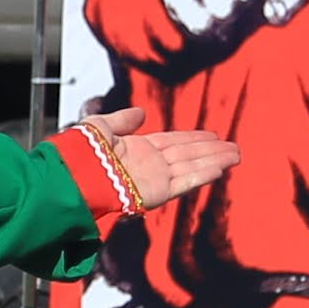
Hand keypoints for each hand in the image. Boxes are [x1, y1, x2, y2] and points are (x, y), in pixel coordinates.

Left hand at [73, 108, 237, 209]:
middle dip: (211, 150)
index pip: (172, 142)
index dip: (192, 138)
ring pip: (191, 167)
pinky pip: (184, 181)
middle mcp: (149, 165)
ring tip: (236, 155)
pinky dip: (202, 174)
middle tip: (234, 147)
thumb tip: (141, 113)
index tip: (212, 135)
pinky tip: (220, 168)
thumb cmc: (80, 155)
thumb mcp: (99, 128)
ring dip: (214, 161)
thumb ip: (121, 121)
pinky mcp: (156, 194)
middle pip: (187, 155)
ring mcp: (154, 180)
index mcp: (136, 150)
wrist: (73, 181)